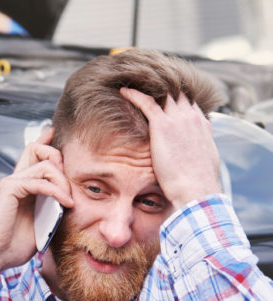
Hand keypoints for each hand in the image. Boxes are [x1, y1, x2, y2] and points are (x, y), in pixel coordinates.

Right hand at [0, 128, 73, 271]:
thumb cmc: (10, 247)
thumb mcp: (38, 227)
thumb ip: (49, 213)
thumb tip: (67, 208)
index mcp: (20, 188)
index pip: (32, 156)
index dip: (45, 143)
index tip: (54, 133)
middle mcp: (15, 181)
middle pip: (36, 149)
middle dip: (58, 158)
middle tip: (68, 185)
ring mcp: (11, 183)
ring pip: (44, 163)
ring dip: (62, 180)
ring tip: (68, 201)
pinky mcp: (10, 190)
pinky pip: (39, 181)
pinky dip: (56, 191)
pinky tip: (65, 204)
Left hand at [120, 88, 220, 209]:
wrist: (196, 189)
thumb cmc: (199, 184)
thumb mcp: (204, 163)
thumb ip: (198, 153)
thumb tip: (194, 158)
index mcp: (202, 126)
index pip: (189, 103)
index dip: (177, 97)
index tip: (166, 95)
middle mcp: (192, 117)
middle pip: (177, 92)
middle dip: (163, 86)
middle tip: (148, 81)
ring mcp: (178, 119)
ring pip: (162, 93)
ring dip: (149, 86)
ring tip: (135, 81)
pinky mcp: (163, 125)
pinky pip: (146, 102)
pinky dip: (135, 95)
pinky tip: (124, 91)